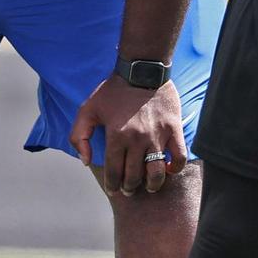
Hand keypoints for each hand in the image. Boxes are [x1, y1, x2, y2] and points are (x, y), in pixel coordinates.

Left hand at [70, 75, 186, 195]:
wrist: (142, 68)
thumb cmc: (113, 90)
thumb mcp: (88, 109)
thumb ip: (79, 136)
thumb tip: (86, 161)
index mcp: (116, 136)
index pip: (114, 172)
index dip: (112, 185)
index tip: (113, 189)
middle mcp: (137, 139)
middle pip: (134, 176)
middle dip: (129, 187)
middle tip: (128, 188)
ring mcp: (158, 136)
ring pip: (156, 173)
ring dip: (151, 184)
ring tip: (148, 185)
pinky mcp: (174, 129)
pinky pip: (179, 157)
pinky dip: (174, 168)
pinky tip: (167, 169)